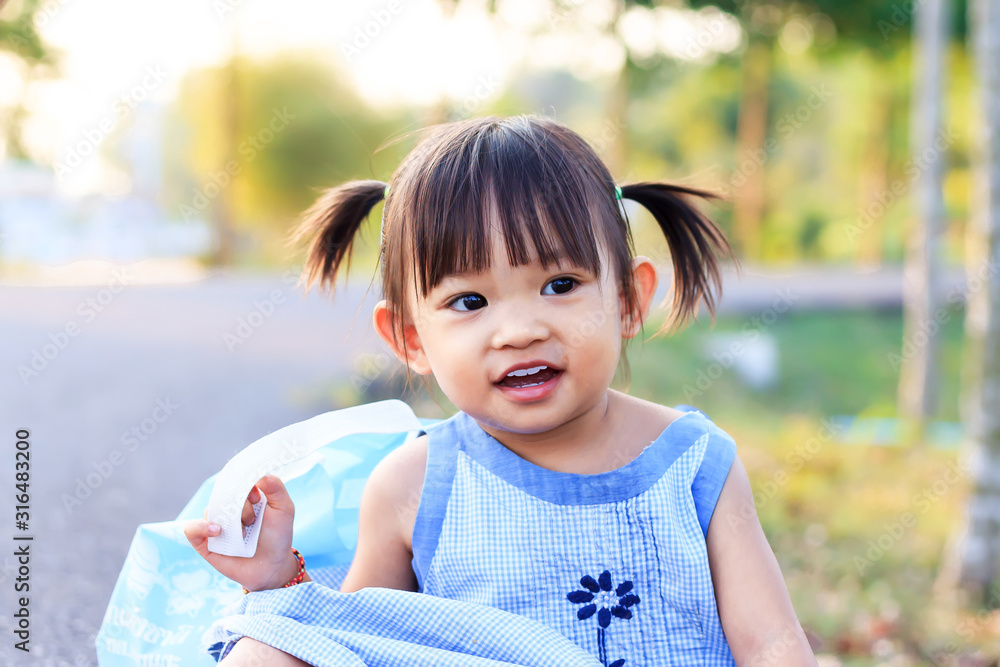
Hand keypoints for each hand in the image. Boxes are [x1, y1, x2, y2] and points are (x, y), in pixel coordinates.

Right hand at [184, 474, 297, 591]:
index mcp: (244, 496)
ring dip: (227, 520)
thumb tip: (260, 473)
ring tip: (244, 533)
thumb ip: (276, 487)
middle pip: (222, 494)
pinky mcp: (205, 542)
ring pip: (210, 510)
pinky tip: (217, 531)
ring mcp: (215, 524)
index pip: (235, 480)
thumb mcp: (284, 509)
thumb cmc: (278, 536)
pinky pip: (191, 529)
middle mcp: (227, 508)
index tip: (256, 497)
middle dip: (240, 506)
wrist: (273, 566)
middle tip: (253, 520)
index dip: (243, 485)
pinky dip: (200, 527)